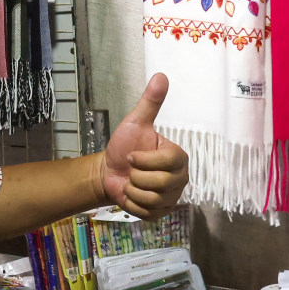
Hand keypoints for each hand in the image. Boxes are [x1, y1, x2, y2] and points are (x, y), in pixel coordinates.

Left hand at [102, 73, 189, 219]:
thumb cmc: (124, 146)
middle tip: (132, 170)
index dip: (143, 160)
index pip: (166, 163)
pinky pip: (146, 212)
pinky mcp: (161, 213)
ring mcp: (172, 198)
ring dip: (133, 190)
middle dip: (136, 176)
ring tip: (131, 181)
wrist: (108, 171)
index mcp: (178, 157)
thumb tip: (161, 76)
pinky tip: (131, 194)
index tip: (132, 155)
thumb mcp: (135, 122)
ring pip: (152, 199)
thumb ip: (150, 102)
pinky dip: (132, 203)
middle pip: (158, 183)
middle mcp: (180, 178)